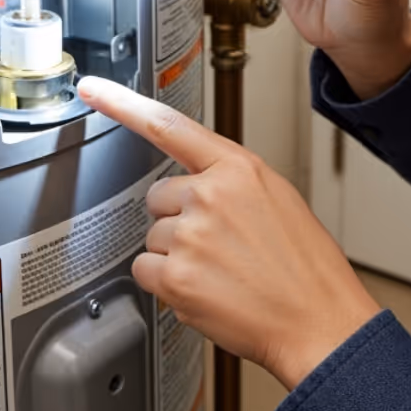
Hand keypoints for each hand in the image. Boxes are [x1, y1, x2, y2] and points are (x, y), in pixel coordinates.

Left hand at [77, 76, 382, 390]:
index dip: (123, 104)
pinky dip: (166, 285)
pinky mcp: (176, 276)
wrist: (318, 321)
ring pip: (154, 238)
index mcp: (239, 169)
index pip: (170, 126)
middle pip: (158, 197)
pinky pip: (145, 272)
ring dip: (175, 257)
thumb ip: (233, 184)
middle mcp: (211, 195)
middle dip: (177, 221)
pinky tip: (204, 291)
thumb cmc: (305, 270)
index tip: (92, 89)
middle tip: (217, 247)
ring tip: (220, 273)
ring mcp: (192, 235)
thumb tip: (198, 187)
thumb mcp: (279, 201)